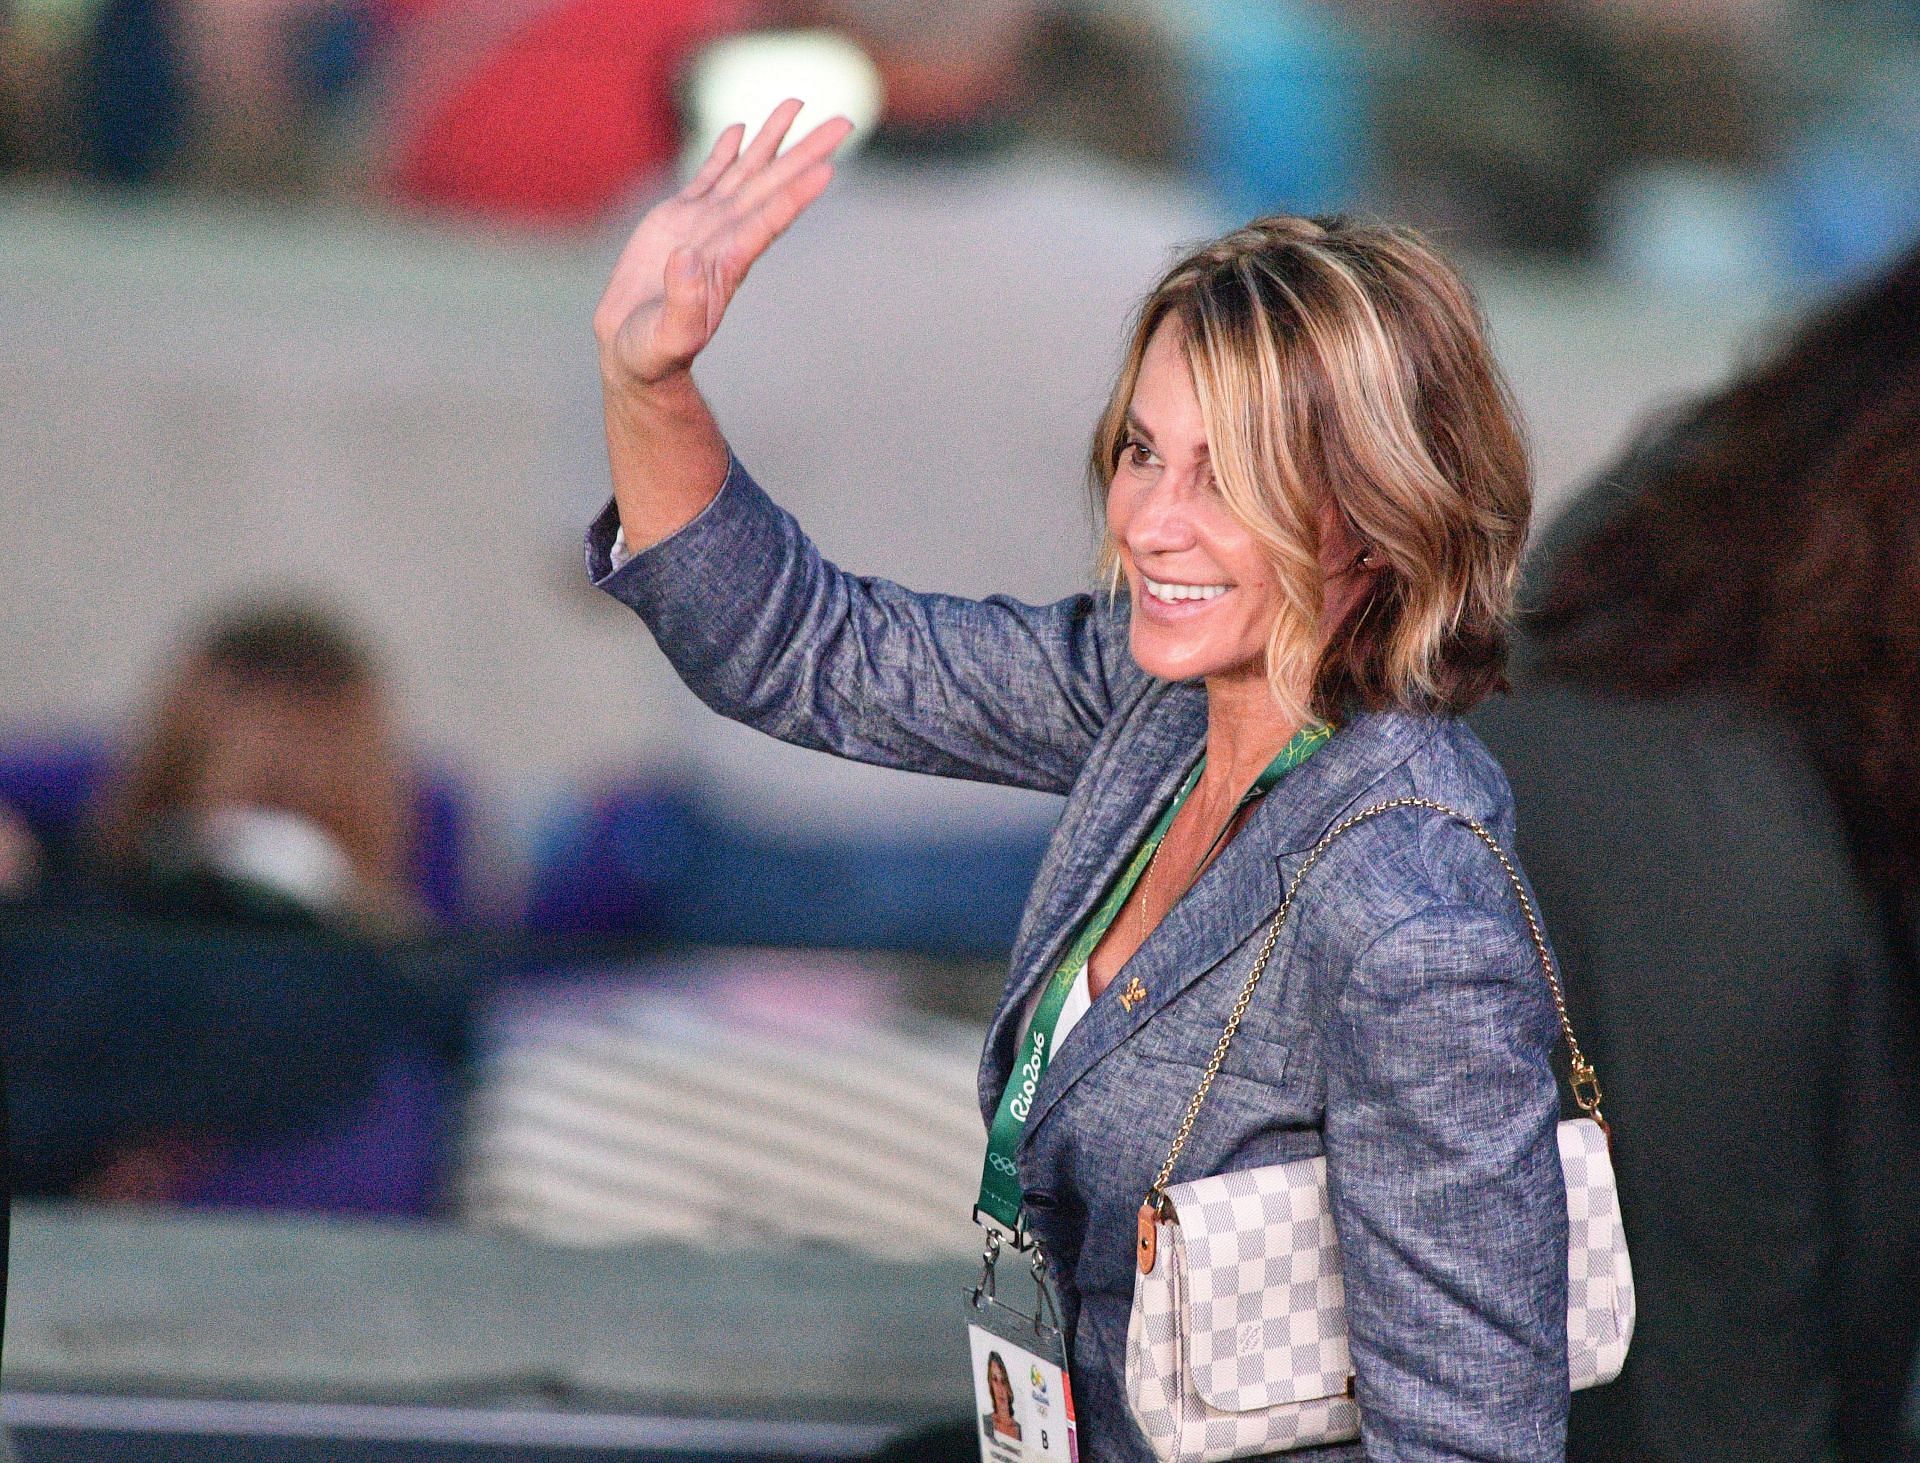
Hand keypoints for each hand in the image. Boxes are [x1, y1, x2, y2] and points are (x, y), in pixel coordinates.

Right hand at [594, 99, 853, 391]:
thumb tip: (686, 258)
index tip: (827, 169)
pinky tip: (741, 129)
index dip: (795, 195)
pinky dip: (724, 152)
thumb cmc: (655, 353)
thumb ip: (682, 303)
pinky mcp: (678, 220)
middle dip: (805, 153)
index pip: (769, 221)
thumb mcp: (669, 337)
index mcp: (728, 264)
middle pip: (771, 185)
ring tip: (796, 104)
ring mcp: (705, 226)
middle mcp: (726, 238)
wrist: (633, 351)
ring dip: (771, 139)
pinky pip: (707, 178)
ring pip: (745, 172)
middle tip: (844, 123)